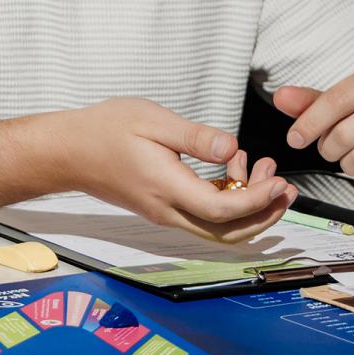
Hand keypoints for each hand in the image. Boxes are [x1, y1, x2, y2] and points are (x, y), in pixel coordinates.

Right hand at [74, 98, 292, 241]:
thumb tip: (232, 149)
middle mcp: (167, 210)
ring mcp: (164, 213)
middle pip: (227, 234)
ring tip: (262, 170)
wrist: (68, 151)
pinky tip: (231, 171)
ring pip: (217, 229)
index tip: (279, 179)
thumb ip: (194, 137)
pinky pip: (203, 217)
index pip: (223, 211)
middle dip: (264, 215)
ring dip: (248, 209)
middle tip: (285, 186)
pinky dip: (227, 202)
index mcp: (166, 188)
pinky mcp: (162, 208)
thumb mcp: (151, 120)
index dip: (258, 200)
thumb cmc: (104, 130)